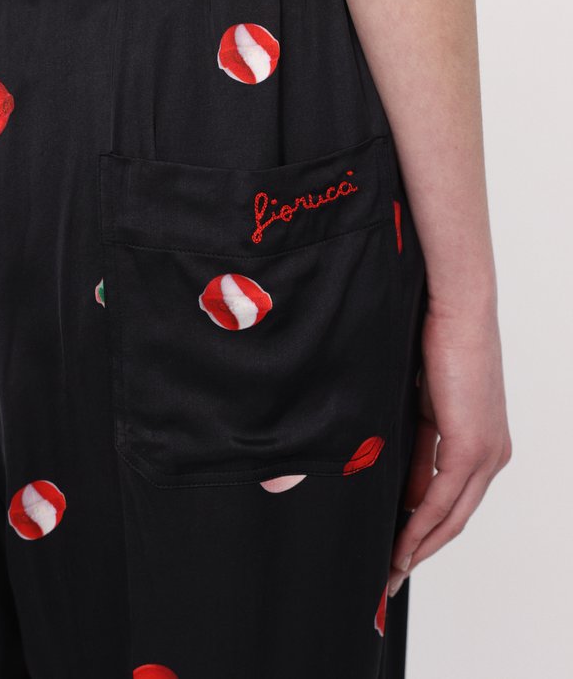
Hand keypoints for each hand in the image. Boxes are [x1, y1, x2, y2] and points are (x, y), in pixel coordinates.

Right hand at [387, 296, 512, 596]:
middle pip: (455, 518)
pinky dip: (421, 524)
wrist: (457, 310)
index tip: (400, 551)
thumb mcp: (425, 407)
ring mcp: (485, 452)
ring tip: (392, 568)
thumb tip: (401, 484)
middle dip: (422, 550)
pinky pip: (441, 496)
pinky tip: (402, 543)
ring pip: (450, 516)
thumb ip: (419, 448)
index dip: (426, 531)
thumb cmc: (440, 345)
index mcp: (483, 444)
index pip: (453, 501)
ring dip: (419, 545)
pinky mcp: (471, 446)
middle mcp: (492, 455)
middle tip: (392, 574)